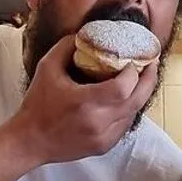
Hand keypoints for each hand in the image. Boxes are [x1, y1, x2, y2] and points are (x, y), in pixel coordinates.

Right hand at [11, 35, 157, 164]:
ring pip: (133, 114)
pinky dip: (128, 111)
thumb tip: (86, 34)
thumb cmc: (37, 104)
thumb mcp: (47, 68)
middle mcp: (98, 122)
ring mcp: (103, 138)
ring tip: (140, 80)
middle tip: (151, 65)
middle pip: (137, 100)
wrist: (30, 141)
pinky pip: (125, 126)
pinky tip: (125, 100)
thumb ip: (66, 47)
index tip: (134, 60)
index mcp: (84, 102)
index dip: (134, 72)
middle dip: (148, 80)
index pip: (123, 87)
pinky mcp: (104, 146)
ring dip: (139, 96)